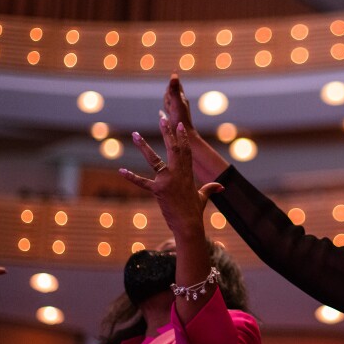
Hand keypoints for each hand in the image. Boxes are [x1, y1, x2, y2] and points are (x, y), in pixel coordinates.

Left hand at [120, 118, 222, 239]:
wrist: (189, 225)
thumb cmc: (195, 212)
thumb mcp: (203, 197)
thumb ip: (211, 189)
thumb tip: (222, 186)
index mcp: (187, 173)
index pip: (185, 150)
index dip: (181, 137)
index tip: (178, 125)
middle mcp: (178, 173)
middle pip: (173, 148)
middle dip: (167, 132)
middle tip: (162, 119)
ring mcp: (167, 181)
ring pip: (154, 160)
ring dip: (143, 146)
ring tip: (135, 134)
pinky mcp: (158, 190)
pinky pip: (142, 183)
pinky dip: (131, 177)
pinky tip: (121, 170)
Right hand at [163, 73, 195, 134]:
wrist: (184, 136)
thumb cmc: (180, 119)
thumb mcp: (176, 102)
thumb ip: (175, 89)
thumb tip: (174, 75)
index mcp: (181, 99)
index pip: (177, 86)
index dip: (175, 79)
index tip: (175, 70)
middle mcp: (179, 105)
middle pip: (172, 94)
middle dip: (169, 91)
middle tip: (171, 90)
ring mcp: (176, 113)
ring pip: (169, 103)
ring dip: (167, 100)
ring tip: (168, 102)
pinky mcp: (172, 120)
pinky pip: (167, 113)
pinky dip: (164, 111)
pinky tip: (161, 114)